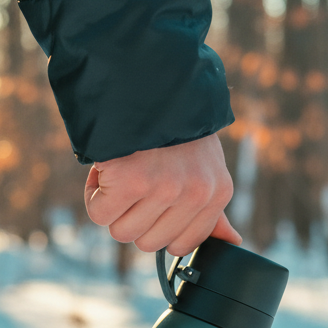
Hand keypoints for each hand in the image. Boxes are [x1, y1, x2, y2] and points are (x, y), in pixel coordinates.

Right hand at [83, 133, 241, 256]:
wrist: (147, 82)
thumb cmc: (174, 131)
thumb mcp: (205, 169)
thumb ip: (213, 211)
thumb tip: (233, 241)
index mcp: (217, 194)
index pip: (182, 245)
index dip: (157, 228)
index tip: (151, 202)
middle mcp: (195, 194)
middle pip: (147, 243)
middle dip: (132, 217)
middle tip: (134, 182)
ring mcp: (164, 188)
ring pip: (121, 232)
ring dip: (111, 206)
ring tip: (121, 173)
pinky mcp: (131, 180)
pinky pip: (100, 214)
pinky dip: (94, 195)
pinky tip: (106, 170)